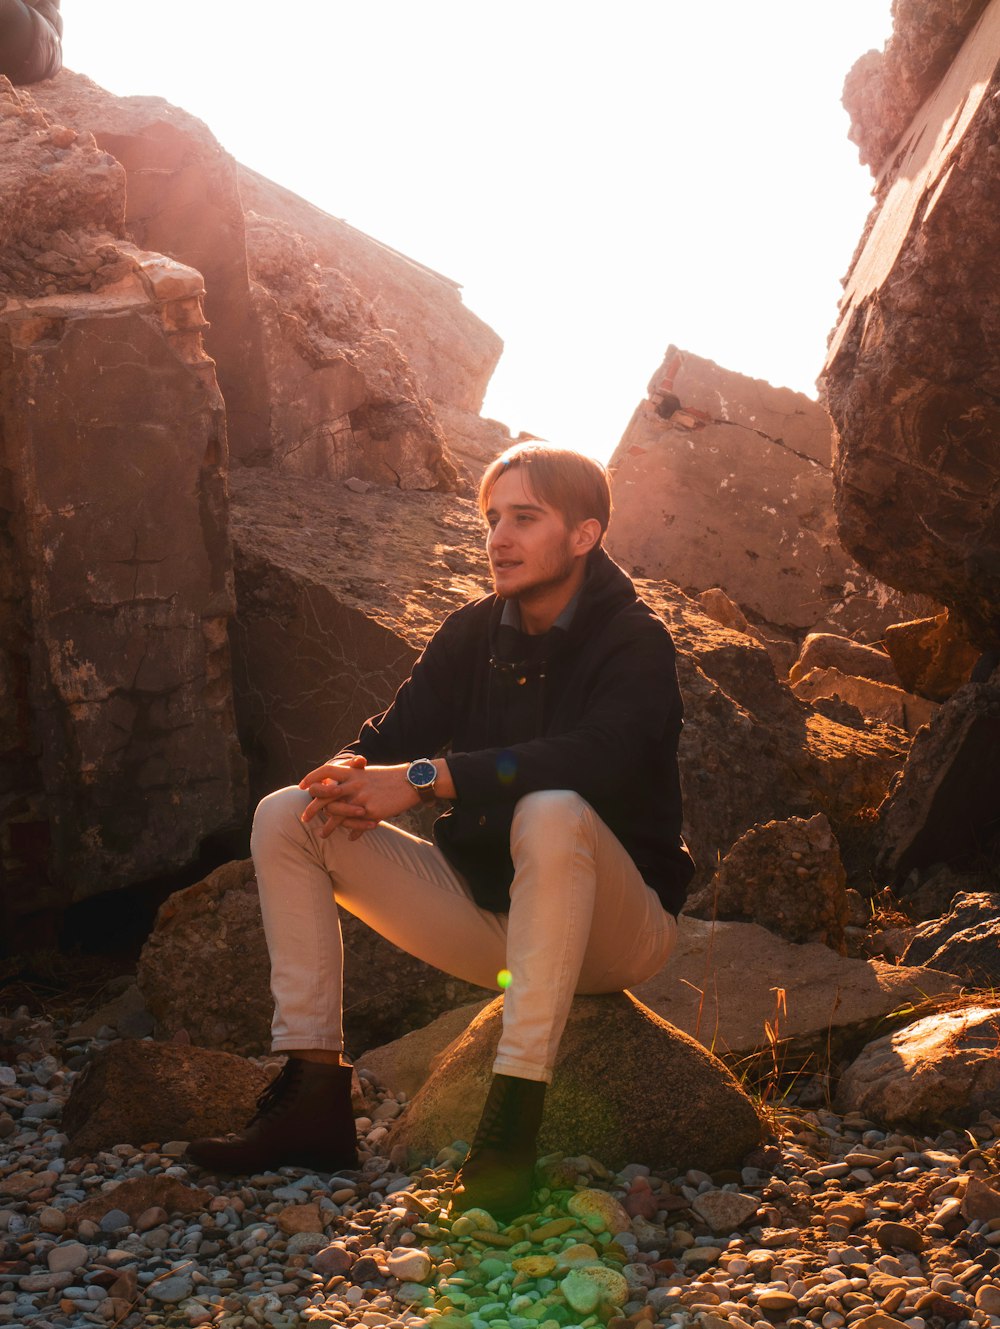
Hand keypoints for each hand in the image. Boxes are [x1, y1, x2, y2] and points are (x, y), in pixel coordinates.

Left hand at [299, 759, 419, 839]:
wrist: (410, 781)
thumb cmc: (389, 778)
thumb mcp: (368, 774)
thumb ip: (353, 780)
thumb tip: (340, 789)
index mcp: (352, 772)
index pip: (326, 771)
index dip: (312, 778)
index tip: (303, 787)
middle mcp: (354, 784)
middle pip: (325, 796)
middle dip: (312, 808)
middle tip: (304, 818)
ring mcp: (361, 798)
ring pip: (337, 815)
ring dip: (328, 827)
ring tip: (322, 835)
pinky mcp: (371, 811)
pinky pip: (357, 825)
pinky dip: (352, 833)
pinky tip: (350, 839)